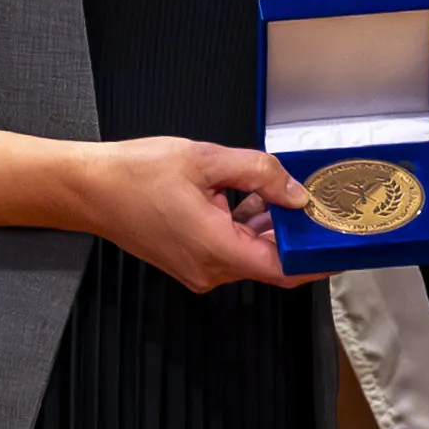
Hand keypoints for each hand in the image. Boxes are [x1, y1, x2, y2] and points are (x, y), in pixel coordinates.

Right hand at [81, 136, 312, 293]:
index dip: (315, 259)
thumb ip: (259, 173)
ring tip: (273, 190)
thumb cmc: (134, 175)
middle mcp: (209, 269)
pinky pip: (229, 249)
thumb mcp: (206, 159)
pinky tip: (243, 196)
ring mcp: (198, 269)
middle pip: (269, 259)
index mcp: (216, 248)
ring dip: (266, 225)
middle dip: (292, 231)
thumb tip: (295, 193)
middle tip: (313, 202)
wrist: (89, 189)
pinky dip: (243, 226)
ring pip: (249, 252)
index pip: (283, 269)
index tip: (338, 245)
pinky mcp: (189, 261)